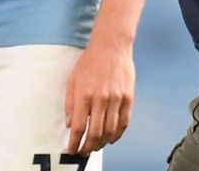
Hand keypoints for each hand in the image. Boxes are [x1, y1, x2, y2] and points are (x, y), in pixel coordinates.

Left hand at [65, 35, 134, 154]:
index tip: (71, 149)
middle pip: (95, 133)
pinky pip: (124, 123)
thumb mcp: (73, 79)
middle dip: (88, 147)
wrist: (111, 46)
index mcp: (85, 95)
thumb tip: (70, 123)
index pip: (79, 127)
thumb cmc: (90, 61)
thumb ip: (70, 103)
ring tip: (95, 147)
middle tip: (83, 151)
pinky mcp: (128, 98)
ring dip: (102, 143)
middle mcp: (101, 99)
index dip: (75, 142)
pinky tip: (111, 138)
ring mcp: (116, 99)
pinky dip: (117, 135)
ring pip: (110, 131)